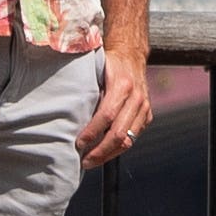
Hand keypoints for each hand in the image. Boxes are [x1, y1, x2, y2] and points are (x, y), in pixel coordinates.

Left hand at [80, 45, 152, 163]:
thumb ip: (87, 90)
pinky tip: (105, 152)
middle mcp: (137, 97)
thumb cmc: (108, 64)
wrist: (131, 54)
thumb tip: (68, 116)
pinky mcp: (147, 115)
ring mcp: (145, 107)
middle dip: (100, 151)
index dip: (92, 132)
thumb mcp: (96, 70)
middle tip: (84, 161)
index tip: (78, 143)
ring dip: (109, 154)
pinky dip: (118, 148)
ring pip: (128, 140)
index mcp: (122, 85)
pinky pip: (134, 138)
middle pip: (119, 134)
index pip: (107, 115)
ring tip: (92, 160)